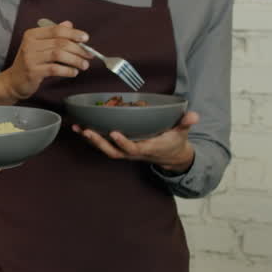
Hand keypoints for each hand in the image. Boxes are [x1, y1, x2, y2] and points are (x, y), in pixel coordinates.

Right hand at [0, 20, 91, 102]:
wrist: (14, 81)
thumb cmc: (29, 62)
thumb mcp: (39, 45)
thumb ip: (53, 35)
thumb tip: (69, 24)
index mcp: (32, 34)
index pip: (57, 30)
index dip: (73, 33)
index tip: (86, 38)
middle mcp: (30, 44)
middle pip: (60, 43)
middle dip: (78, 49)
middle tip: (89, 55)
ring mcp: (30, 58)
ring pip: (59, 55)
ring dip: (75, 60)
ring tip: (84, 65)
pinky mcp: (33, 72)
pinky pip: (55, 69)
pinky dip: (67, 70)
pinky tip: (73, 72)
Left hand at [76, 111, 198, 170]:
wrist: (170, 156)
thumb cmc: (174, 141)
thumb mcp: (182, 132)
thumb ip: (186, 123)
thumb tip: (194, 115)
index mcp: (147, 148)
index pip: (133, 148)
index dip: (123, 142)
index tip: (114, 133)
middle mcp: (133, 152)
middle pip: (112, 151)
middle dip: (99, 142)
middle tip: (86, 131)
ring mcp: (125, 152)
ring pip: (105, 149)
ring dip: (90, 139)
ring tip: (77, 128)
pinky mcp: (120, 148)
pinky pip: (103, 144)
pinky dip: (90, 137)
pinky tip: (79, 127)